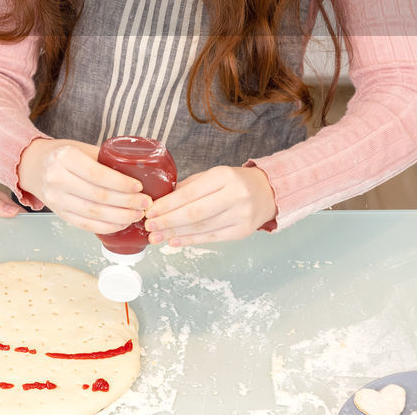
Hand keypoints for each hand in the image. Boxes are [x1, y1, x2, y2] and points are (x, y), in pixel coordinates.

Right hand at [16, 138, 149, 233]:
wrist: (35, 166)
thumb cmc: (63, 155)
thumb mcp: (81, 148)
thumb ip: (104, 159)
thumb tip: (138, 170)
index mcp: (65, 158)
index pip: (98, 174)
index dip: (122, 184)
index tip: (139, 187)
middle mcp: (57, 179)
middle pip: (98, 197)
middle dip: (126, 202)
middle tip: (145, 203)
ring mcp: (56, 199)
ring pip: (93, 214)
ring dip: (120, 217)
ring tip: (137, 214)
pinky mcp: (59, 213)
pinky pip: (86, 225)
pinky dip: (107, 227)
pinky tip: (122, 223)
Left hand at [143, 165, 277, 246]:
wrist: (267, 192)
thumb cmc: (234, 182)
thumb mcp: (213, 175)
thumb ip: (189, 187)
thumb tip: (161, 201)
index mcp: (223, 177)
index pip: (190, 193)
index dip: (168, 204)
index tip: (150, 211)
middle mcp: (234, 196)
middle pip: (195, 213)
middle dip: (168, 221)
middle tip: (149, 226)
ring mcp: (240, 216)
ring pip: (202, 228)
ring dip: (175, 234)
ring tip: (156, 237)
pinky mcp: (241, 232)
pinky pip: (211, 238)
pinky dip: (190, 240)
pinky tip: (174, 241)